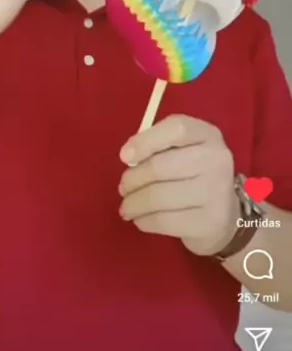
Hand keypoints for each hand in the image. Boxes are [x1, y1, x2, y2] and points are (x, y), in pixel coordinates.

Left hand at [118, 115, 238, 255]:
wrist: (227, 216)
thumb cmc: (195, 177)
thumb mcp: (184, 151)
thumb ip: (158, 146)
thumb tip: (128, 156)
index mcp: (208, 135)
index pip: (176, 128)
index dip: (145, 141)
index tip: (124, 157)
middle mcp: (217, 159)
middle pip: (159, 166)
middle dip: (132, 180)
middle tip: (123, 189)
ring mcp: (216, 192)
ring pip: (157, 197)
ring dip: (133, 204)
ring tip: (127, 207)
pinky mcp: (210, 222)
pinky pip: (163, 220)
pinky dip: (144, 221)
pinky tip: (140, 219)